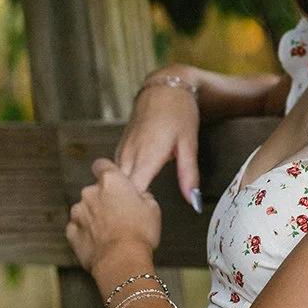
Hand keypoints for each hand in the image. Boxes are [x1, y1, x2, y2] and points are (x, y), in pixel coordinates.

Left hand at [67, 157, 162, 283]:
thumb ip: (143, 195)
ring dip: (94, 216)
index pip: (102, 165)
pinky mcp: (71, 231)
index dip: (107, 172)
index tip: (113, 180)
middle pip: (95, 190)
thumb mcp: (153, 208)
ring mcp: (78, 212)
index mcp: (111, 181)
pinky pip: (78, 228)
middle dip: (104, 199)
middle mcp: (90, 192)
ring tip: (111, 232)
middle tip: (120, 215)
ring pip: (85, 209)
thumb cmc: (139, 234)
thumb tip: (140, 195)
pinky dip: (86, 233)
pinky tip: (100, 242)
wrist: (122, 261)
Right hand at [116, 76, 202, 211]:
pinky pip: (115, 170)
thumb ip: (189, 176)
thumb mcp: (189, 144)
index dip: (135, 211)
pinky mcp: (121, 145)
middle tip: (135, 222)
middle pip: (117, 191)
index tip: (144, 221)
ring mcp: (122, 149)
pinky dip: (120, 182)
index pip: (131, 195)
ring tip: (130, 211)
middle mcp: (129, 155)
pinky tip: (130, 191)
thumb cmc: (179, 113)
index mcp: (146, 158)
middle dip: (124, 207)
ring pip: (114, 181)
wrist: (165, 86)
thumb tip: (194, 203)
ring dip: (120, 195)